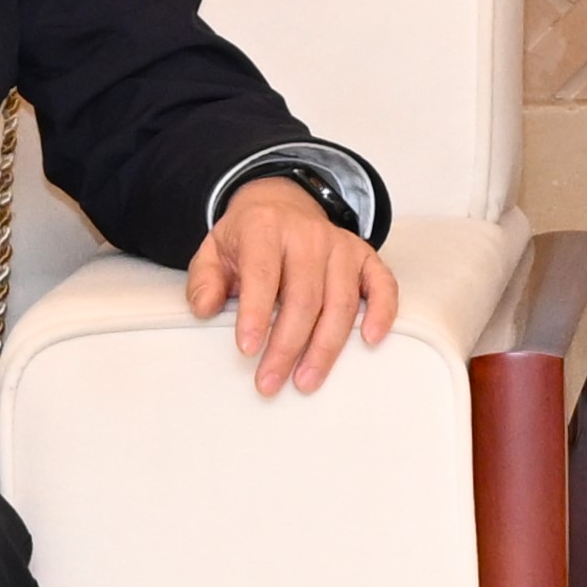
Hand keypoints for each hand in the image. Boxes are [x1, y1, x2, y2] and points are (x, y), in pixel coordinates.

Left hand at [188, 178, 397, 398]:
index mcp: (265, 228)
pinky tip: (370, 340)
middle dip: (287, 346)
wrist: (281, 204)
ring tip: (306, 380)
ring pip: (341, 301)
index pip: (263, 274)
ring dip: (325, 347)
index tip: (248, 349)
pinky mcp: (364, 257)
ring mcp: (340, 245)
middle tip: (270, 381)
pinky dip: (382, 312)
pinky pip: (382, 284)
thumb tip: (205, 308)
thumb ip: (204, 280)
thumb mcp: (214, 251)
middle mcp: (307, 234)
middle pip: (304, 297)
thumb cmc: (248, 238)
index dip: (256, 314)